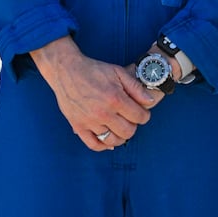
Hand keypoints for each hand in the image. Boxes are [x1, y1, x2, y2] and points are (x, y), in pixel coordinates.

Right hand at [30, 36, 158, 150]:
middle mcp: (103, 113)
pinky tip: (108, 139)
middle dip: (133, 126)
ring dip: (120, 137)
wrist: (67, 71)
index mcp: (115, 99)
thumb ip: (136, 88)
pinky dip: (103, 146)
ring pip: (112, 140)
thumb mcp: (118, 72)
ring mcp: (90, 122)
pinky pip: (93, 145)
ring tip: (120, 128)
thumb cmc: (94, 70)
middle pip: (128, 132)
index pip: (139, 117)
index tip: (142, 113)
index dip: (144, 116)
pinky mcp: (78, 126)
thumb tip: (150, 102)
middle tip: (130, 119)